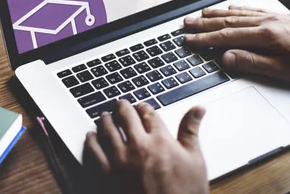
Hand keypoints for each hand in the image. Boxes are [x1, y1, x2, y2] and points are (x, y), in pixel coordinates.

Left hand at [84, 101, 208, 193]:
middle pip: (125, 116)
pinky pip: (94, 150)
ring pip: (107, 129)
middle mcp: (139, 145)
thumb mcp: (195, 161)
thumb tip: (198, 109)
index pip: (148, 113)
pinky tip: (91, 136)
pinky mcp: (108, 174)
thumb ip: (191, 131)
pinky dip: (91, 140)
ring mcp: (121, 159)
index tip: (141, 106)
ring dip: (105, 119)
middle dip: (122, 107)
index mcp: (161, 140)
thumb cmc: (184, 193)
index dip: (143, 107)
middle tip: (120, 104)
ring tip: (104, 116)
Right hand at [184, 6, 289, 83]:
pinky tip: (229, 8)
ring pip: (236, 13)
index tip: (189, 40)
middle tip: (186, 24)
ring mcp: (271, 17)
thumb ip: (252, 62)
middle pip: (227, 21)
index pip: (226, 36)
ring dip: (215, 14)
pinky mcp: (277, 17)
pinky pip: (251, 10)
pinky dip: (236, 9)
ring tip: (199, 14)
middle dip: (203, 24)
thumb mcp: (282, 70)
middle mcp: (265, 22)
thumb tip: (226, 57)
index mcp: (264, 35)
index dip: (204, 39)